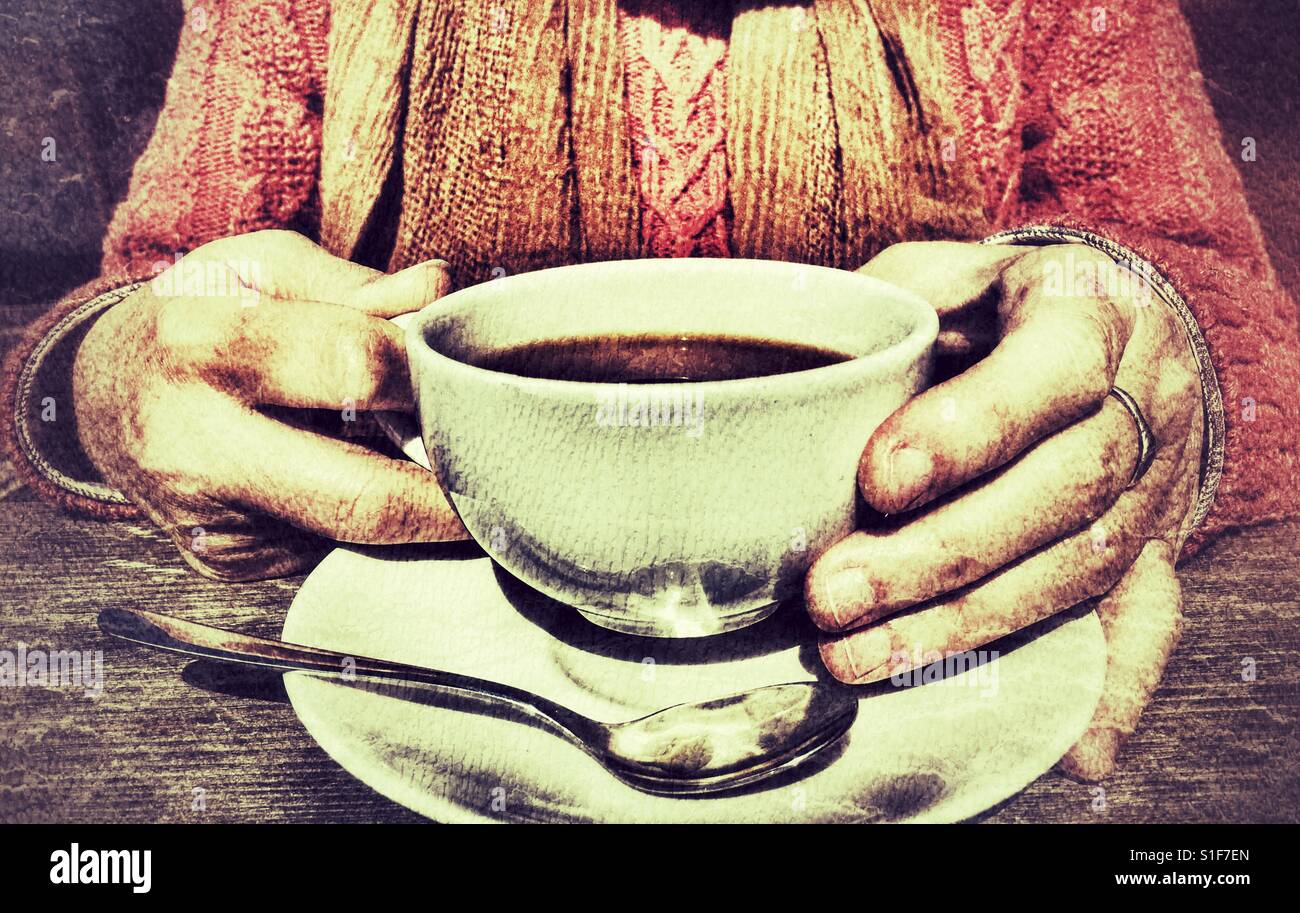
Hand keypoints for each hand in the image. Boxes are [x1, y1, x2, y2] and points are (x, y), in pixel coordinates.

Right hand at [73, 230, 466, 580]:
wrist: (98, 394)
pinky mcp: (225, 562)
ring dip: (413, 507)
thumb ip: (356, 283)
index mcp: (207, 346)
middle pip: (363, 496)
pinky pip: (327, 548)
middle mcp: (198, 447)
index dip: (428, 377)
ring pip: (356, 534)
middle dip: (450, 492)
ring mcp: (209, 521)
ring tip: (425, 460)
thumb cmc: (193, 317)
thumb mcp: (260, 267)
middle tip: (501, 471)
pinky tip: (351, 478)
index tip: (465, 378)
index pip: (357, 369)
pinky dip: (363, 519)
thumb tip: (441, 291)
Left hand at [805, 240, 1203, 778]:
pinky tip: (1076, 749)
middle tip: (834, 596)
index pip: (1052, 375)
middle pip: (1063, 492)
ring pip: (1081, 566)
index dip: (969, 431)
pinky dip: (1118, 688)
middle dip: (941, 556)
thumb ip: (894, 304)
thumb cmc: (1006, 301)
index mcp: (1095, 314)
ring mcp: (1158, 483)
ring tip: (863, 657)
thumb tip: (809, 370)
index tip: (877, 479)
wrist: (1114, 324)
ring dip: (971, 625)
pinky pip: (1151, 618)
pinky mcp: (1156, 543)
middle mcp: (1143, 403)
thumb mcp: (952, 270)